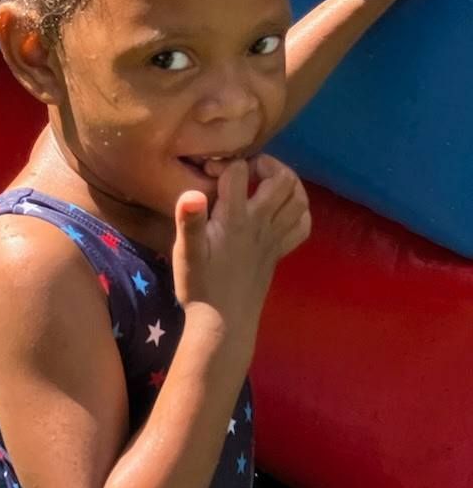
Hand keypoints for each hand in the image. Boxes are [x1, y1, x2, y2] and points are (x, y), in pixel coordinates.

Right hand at [172, 156, 310, 333]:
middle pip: (282, 179)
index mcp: (235, 218)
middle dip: (266, 164)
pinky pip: (302, 225)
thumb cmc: (200, 286)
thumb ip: (190, 221)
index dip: (225, 164)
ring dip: (287, 183)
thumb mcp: (185, 252)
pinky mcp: (279, 253)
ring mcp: (274, 239)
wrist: (223, 323)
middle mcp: (261, 224)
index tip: (209, 172)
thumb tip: (192, 194)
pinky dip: (298, 210)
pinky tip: (281, 210)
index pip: (240, 171)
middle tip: (247, 170)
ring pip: (299, 199)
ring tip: (266, 182)